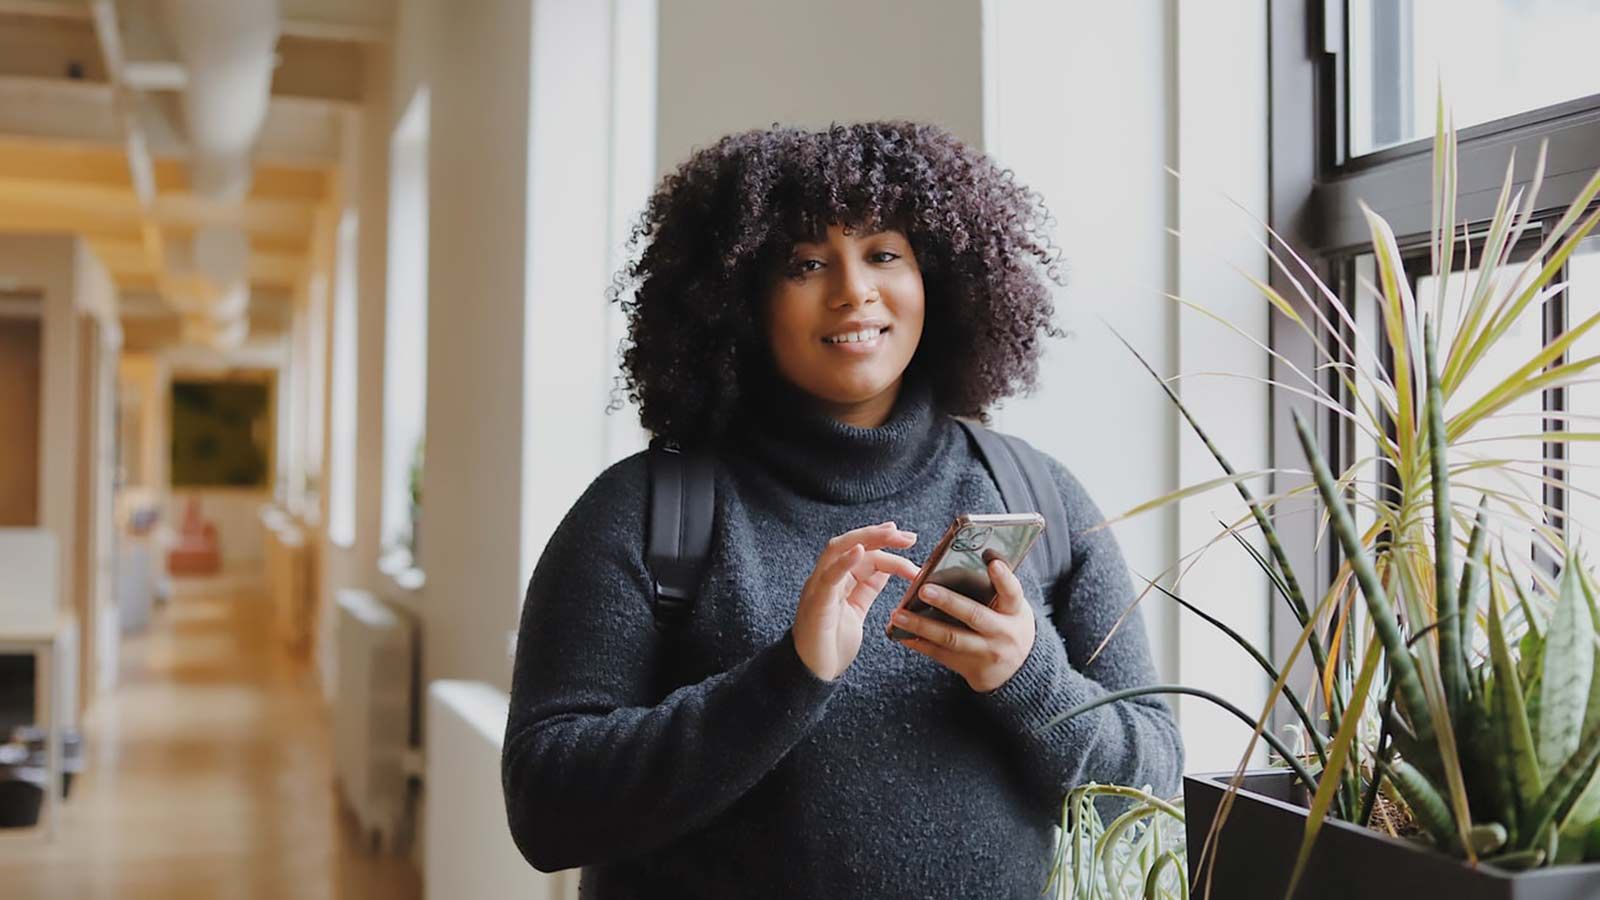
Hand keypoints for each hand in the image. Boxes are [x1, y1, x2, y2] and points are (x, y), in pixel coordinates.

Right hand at [793, 521, 919, 681]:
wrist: (813, 674)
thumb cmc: (832, 644)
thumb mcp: (857, 609)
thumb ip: (868, 587)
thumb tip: (887, 567)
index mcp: (837, 579)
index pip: (863, 554)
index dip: (885, 545)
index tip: (908, 540)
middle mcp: (826, 578)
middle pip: (850, 543)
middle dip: (879, 535)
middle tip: (907, 536)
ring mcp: (818, 588)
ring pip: (838, 549)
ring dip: (866, 538)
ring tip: (891, 533)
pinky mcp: (816, 602)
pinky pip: (828, 576)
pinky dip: (844, 561)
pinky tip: (859, 550)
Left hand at [890, 558, 1035, 692]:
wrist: (1019, 670)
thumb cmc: (1008, 624)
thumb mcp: (1012, 608)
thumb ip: (995, 589)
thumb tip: (965, 559)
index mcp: (1015, 611)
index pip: (1012, 592)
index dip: (1003, 578)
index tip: (992, 562)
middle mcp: (1003, 633)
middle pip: (974, 615)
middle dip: (948, 602)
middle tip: (924, 590)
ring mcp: (986, 652)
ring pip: (951, 638)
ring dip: (922, 626)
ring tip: (899, 615)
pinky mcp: (970, 668)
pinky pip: (940, 655)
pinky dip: (919, 644)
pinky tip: (900, 634)